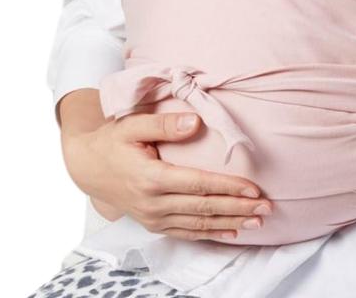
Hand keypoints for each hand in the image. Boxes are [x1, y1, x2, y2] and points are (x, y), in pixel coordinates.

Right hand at [62, 110, 273, 240]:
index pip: (198, 184)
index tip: (253, 189)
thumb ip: (165, 124)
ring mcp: (153, 217)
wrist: (88, 167)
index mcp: (151, 178)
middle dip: (238, 208)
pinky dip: (211, 233)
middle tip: (267, 208)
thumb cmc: (113, 141)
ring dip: (230, 222)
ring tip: (257, 221)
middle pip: (203, 208)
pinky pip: (187, 232)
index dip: (227, 188)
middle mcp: (154, 203)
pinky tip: (231, 231)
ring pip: (199, 223)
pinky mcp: (154, 224)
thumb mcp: (133, 125)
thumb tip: (195, 123)